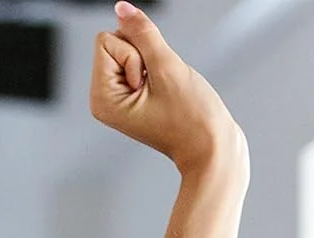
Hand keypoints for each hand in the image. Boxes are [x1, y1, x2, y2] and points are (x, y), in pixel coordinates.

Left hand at [89, 3, 246, 178]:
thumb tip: (121, 7)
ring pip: (129, 48)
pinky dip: (156, 68)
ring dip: (153, 62)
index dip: (135, 52)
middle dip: (143, 55)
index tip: (151, 83)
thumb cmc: (191, 119)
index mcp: (102, 99)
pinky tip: (166, 92)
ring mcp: (118, 100)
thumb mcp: (166, 66)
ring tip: (165, 92)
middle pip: (115, 41)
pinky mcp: (132, 96)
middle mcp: (104, 100)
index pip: (106, 40)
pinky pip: (139, 60)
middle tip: (160, 88)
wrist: (211, 148)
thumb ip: (142, 31)